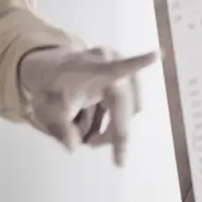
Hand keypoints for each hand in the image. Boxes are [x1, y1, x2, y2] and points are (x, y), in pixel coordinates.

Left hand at [17, 46, 158, 165]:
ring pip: (130, 109)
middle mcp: (112, 61)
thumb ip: (59, 127)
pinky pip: (130, 106)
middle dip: (112, 132)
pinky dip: (117, 121)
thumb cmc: (49, 87)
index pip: (117, 67)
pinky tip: (101, 128)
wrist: (50, 70)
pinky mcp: (128, 75)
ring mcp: (122, 66)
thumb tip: (73, 146)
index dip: (137, 63)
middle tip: (90, 146)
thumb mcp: (44, 108)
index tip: (157, 54)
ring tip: (91, 137)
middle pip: (125, 105)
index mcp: (92, 65)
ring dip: (114, 128)